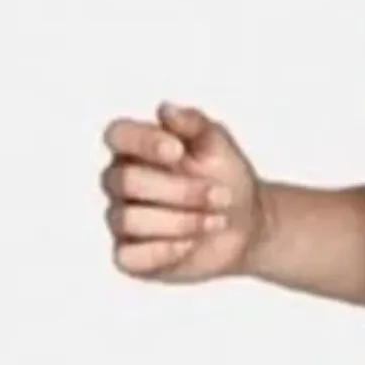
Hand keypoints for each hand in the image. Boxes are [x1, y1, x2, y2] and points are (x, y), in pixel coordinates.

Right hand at [101, 101, 267, 282]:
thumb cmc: (225, 176)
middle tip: (221, 194)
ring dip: (181, 221)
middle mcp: (121, 182)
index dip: (143, 142)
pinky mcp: (129, 256)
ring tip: (217, 220)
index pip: (117, 134)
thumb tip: (165, 109)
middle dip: (181, 190)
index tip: (179, 151)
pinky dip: (165, 249)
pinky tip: (192, 243)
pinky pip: (128, 256)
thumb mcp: (217, 143)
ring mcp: (122, 219)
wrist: (246, 223)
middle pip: (126, 181)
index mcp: (137, 148)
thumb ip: (193, 123)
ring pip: (129, 219)